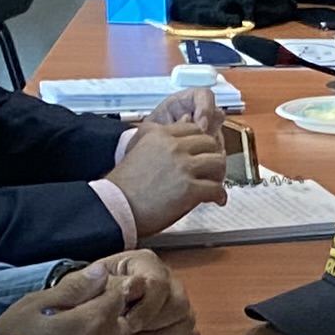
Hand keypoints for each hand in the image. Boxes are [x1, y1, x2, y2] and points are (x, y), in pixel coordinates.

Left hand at [99, 251, 196, 334]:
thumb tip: (109, 280)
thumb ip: (94, 283)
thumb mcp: (84, 284)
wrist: (96, 305)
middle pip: (178, 305)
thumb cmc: (93, 293)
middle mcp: (167, 278)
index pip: (159, 284)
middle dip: (152, 326)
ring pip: (186, 322)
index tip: (128, 324)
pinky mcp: (182, 320)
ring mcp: (178, 299)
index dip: (145, 309)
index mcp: (145, 262)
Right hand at [110, 116, 229, 235]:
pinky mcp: (190, 189)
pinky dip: (219, 195)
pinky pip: (216, 188)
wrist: (115, 206)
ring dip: (218, 174)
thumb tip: (178, 129)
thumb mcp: (136, 148)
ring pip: (218, 162)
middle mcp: (174, 147)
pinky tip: (216, 200)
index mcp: (160, 134)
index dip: (200, 143)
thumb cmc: (123, 184)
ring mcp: (184, 167)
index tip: (201, 152)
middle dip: (212, 156)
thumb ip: (155, 137)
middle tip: (211, 169)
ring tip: (214, 184)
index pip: (194, 129)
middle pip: (210, 143)